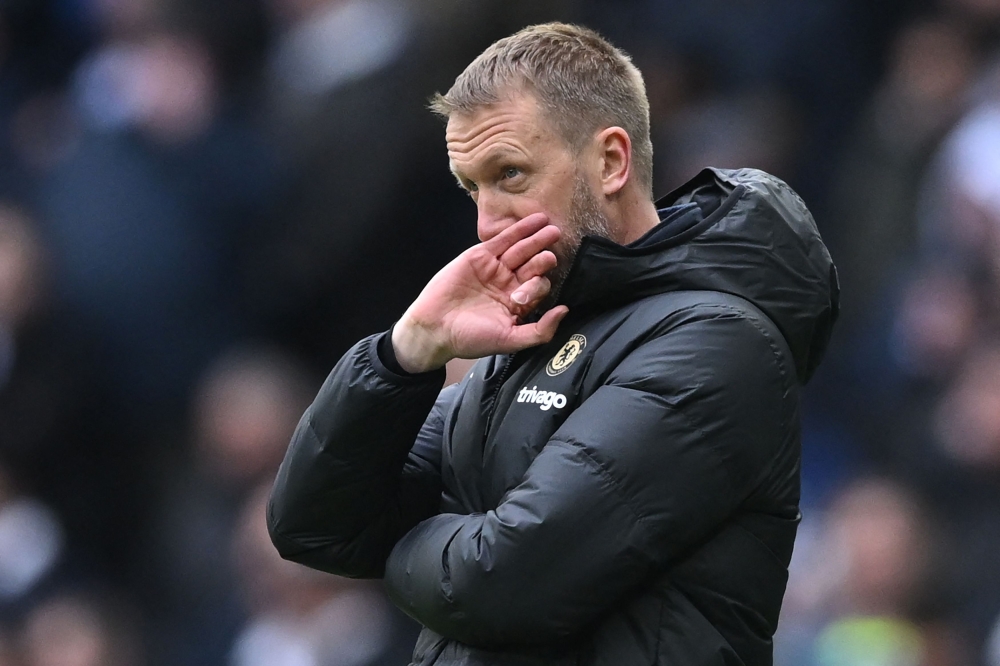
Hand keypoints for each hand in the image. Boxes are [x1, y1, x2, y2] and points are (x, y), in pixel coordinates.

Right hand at [392, 213, 569, 372]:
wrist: (434, 327)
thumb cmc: (471, 338)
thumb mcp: (510, 340)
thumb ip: (540, 331)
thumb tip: (565, 311)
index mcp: (517, 304)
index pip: (538, 288)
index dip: (538, 287)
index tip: (525, 295)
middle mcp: (509, 284)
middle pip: (533, 266)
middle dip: (545, 258)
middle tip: (553, 254)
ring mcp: (495, 268)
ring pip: (522, 250)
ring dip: (537, 239)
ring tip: (553, 230)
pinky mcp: (480, 255)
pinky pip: (503, 240)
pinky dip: (519, 230)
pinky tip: (536, 221)